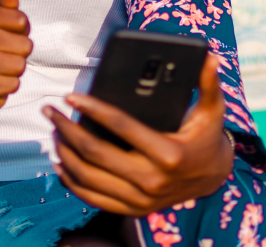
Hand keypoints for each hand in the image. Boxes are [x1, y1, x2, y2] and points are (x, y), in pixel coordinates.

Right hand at [0, 0, 31, 129]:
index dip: (22, 29)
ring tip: (2, 66)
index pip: (21, 20)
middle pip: (24, 45)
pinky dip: (10, 84)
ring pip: (19, 65)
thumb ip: (8, 7)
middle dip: (21, 52)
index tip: (8, 32)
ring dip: (16, 68)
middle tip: (6, 53)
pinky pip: (12, 84)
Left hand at [45, 53, 233, 216]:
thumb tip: (209, 56)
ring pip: (89, 177)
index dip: (94, 109)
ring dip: (65, 153)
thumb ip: (208, 83)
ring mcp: (140, 199)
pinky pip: (93, 198)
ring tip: (54, 131)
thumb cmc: (207, 137)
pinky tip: (60, 163)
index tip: (71, 97)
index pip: (121, 127)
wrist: (214, 178)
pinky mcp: (132, 210)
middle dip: (68, 130)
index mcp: (169, 154)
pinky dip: (72, 182)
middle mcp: (152, 180)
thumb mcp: (212, 110)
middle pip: (96, 153)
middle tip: (51, 111)